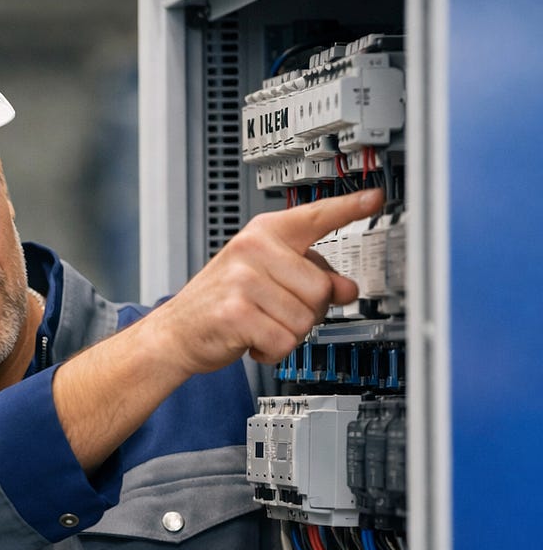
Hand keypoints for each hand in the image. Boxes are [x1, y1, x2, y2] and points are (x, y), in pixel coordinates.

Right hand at [148, 187, 382, 373]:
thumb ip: (309, 278)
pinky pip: (284, 342)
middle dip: (306, 312)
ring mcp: (242, 280)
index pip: (314, 217)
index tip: (375, 198)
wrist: (174, 333)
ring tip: (260, 325)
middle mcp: (253, 250)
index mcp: (263, 234)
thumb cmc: (220, 304)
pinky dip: (272, 352)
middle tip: (274, 312)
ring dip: (288, 335)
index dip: (349, 207)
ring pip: (306, 320)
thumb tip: (347, 289)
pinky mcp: (236, 313)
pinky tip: (251, 341)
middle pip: (321, 288)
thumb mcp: (266, 281)